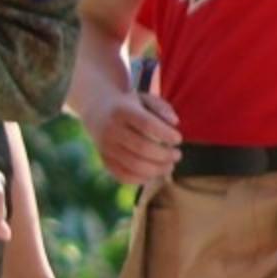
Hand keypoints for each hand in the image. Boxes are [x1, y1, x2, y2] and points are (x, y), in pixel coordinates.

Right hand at [75, 71, 182, 191]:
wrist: (97, 110)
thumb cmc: (130, 105)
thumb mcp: (145, 99)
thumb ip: (162, 108)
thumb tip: (174, 123)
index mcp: (122, 110)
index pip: (146, 124)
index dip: (165, 134)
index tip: (178, 139)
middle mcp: (111, 129)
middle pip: (142, 148)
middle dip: (165, 155)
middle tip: (177, 155)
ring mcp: (105, 147)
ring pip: (134, 165)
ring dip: (157, 170)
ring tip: (170, 166)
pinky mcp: (104, 161)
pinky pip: (124, 176)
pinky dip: (143, 178)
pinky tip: (154, 173)